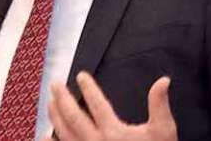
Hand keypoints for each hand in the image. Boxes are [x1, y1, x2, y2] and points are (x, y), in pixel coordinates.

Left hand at [44, 72, 176, 140]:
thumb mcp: (163, 131)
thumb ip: (160, 104)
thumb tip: (163, 80)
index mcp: (114, 133)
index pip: (96, 104)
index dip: (88, 88)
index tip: (81, 75)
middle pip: (73, 117)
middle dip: (63, 99)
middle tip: (55, 84)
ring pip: (65, 135)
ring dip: (55, 117)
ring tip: (50, 103)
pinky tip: (47, 135)